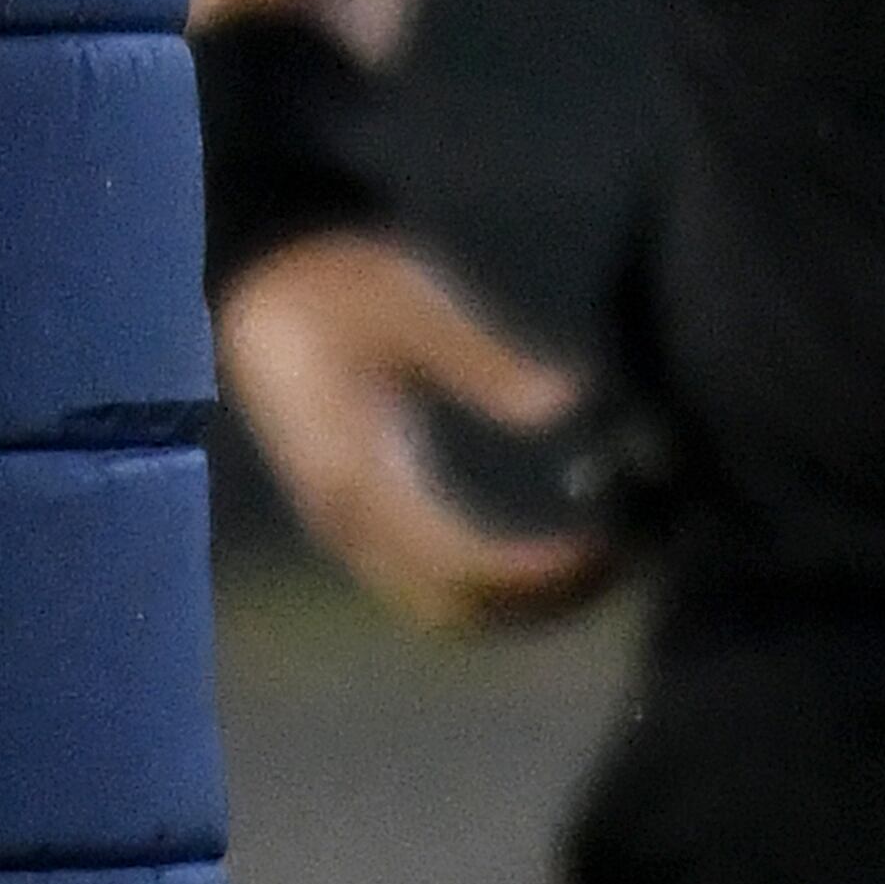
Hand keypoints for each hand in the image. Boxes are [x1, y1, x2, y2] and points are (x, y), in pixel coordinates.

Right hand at [217, 229, 616, 632]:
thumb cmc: (335, 282)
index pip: (458, 564)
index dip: (537, 574)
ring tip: (593, 567)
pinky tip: (542, 558)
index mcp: (355, 474)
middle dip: (539, 605)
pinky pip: (429, 583)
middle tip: (620, 564)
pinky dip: (491, 588)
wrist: (264, 274)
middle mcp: (347, 520)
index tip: (607, 548)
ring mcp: (348, 525)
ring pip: (440, 609)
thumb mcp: (409, 304)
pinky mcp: (360, 515)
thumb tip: (562, 404)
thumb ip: (482, 359)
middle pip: (452, 609)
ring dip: (518, 605)